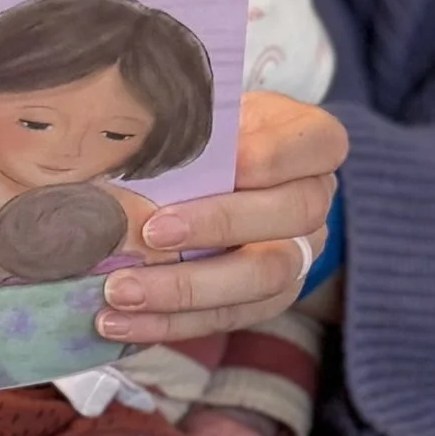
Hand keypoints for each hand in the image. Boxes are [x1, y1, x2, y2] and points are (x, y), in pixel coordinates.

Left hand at [93, 93, 342, 349]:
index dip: (270, 157)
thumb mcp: (202, 113)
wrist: (207, 171)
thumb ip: (185, 128)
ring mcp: (296, 255)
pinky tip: (118, 322)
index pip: (316, 145)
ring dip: (185, 288)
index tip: (221, 164)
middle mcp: (314, 201)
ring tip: (120, 291)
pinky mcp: (265, 299)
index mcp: (313, 142)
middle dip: (218, 225)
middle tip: (150, 232)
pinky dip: (168, 322)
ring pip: (262, 279)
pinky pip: (225, 318)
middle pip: (290, 217)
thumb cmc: (203, 132)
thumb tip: (121, 146)